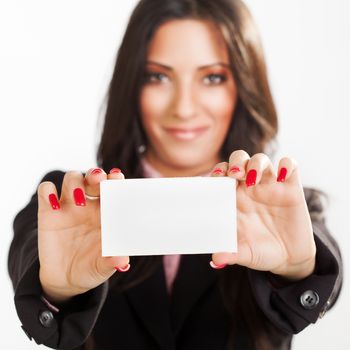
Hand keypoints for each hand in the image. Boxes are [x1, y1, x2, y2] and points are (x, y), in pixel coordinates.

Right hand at [37, 168, 129, 302]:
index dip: (115, 179)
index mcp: (107, 211)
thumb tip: (122, 261)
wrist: (66, 278)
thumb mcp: (103, 267)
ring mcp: (69, 205)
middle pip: (93, 177)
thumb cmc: (92, 266)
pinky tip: (54, 205)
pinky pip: (46, 191)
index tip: (117, 178)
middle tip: (98, 179)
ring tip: (79, 200)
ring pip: (72, 178)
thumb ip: (112, 261)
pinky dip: (48, 191)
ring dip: (75, 183)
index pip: (113, 188)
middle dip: (96, 174)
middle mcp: (90, 203)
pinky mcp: (48, 211)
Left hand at [210, 150, 315, 280]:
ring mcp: (270, 186)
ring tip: (254, 178)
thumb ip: (231, 254)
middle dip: (236, 162)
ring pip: (261, 160)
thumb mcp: (245, 254)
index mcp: (234, 199)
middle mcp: (250, 188)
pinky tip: (283, 176)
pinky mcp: (291, 188)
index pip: (222, 175)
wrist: (288, 258)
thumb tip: (216, 260)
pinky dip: (287, 165)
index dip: (218, 171)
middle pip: (239, 160)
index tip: (216, 177)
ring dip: (256, 163)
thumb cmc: (260, 251)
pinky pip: (290, 165)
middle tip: (236, 174)